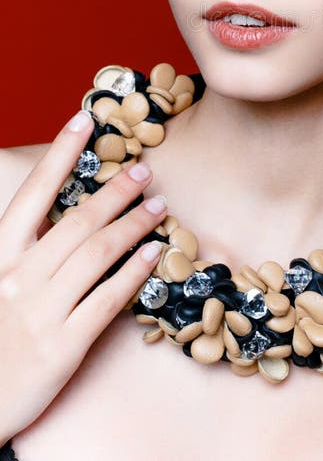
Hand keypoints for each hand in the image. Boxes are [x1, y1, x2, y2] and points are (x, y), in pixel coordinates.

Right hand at [0, 110, 167, 442]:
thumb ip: (19, 249)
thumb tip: (56, 214)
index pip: (32, 195)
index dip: (60, 155)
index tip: (84, 121)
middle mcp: (17, 279)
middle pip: (76, 222)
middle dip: (114, 192)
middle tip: (143, 171)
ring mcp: (41, 313)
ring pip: (97, 255)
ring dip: (133, 225)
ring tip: (159, 208)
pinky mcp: (63, 348)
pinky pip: (106, 302)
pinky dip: (133, 275)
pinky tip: (153, 256)